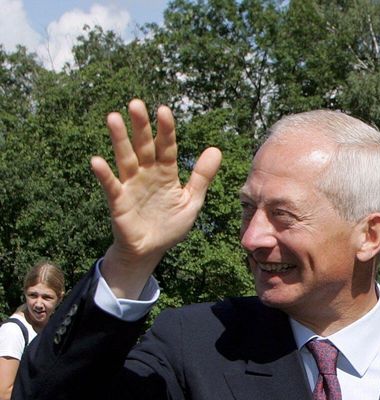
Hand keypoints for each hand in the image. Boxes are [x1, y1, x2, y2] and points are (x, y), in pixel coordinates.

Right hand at [93, 99, 221, 298]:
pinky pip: (110, 186)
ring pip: (124, 158)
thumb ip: (201, 176)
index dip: (165, 130)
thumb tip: (216, 149)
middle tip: (136, 103)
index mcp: (165, 173)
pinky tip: (97, 161)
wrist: (151, 251)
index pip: (167, 147)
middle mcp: (146, 174)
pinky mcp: (118, 201)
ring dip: (119, 140)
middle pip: (143, 146)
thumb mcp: (191, 200)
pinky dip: (104, 174)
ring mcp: (130, 185)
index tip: (163, 110)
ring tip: (113, 118)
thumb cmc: (170, 224)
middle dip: (140, 126)